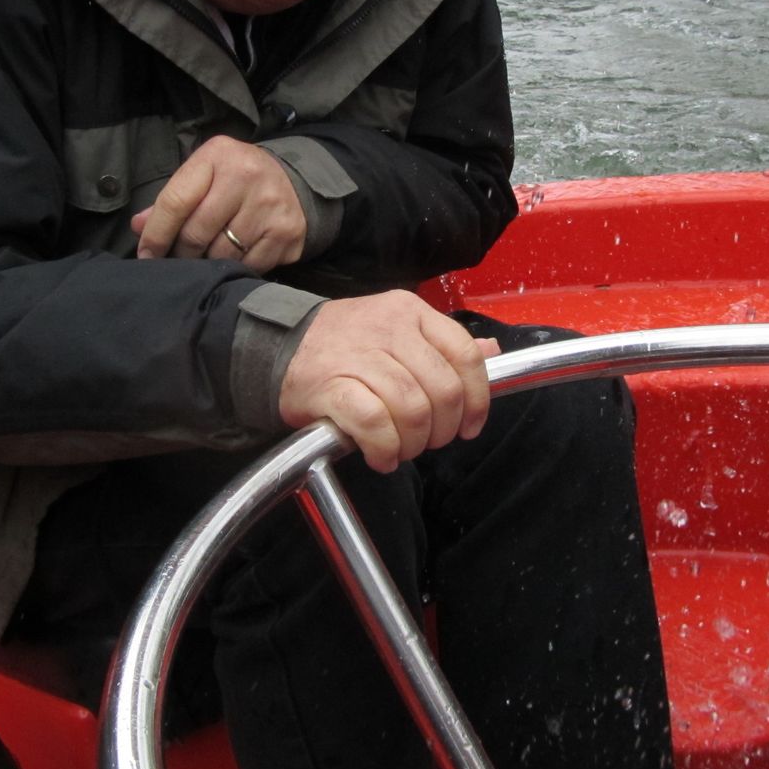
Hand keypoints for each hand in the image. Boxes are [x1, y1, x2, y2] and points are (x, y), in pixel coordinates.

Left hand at [132, 136, 305, 272]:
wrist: (292, 180)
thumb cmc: (235, 179)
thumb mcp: (204, 175)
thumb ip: (172, 199)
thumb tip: (139, 227)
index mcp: (217, 156)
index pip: (175, 201)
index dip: (156, 234)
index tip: (147, 255)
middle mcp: (246, 176)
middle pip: (197, 232)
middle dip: (182, 253)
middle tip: (180, 258)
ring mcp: (270, 205)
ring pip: (222, 254)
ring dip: (209, 262)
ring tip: (208, 256)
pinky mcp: (287, 232)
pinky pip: (249, 266)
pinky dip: (237, 268)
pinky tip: (236, 258)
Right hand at [278, 292, 499, 472]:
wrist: (275, 346)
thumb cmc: (342, 346)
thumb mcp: (396, 331)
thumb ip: (443, 344)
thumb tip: (492, 352)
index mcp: (410, 312)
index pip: (466, 354)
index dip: (478, 399)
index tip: (470, 425)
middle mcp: (389, 328)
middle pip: (443, 390)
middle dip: (443, 429)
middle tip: (428, 441)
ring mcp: (359, 355)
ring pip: (413, 409)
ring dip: (414, 443)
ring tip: (401, 449)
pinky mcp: (330, 385)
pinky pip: (375, 424)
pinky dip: (384, 448)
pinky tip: (381, 456)